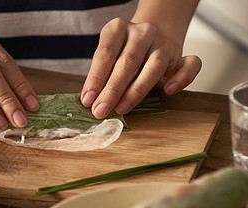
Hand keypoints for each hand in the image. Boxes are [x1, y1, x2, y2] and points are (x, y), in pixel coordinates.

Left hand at [81, 17, 201, 118]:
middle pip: (128, 62)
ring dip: (136, 90)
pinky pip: (190, 65)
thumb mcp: (108, 58)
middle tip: (101, 110)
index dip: (95, 78)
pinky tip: (168, 90)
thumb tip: (91, 101)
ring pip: (155, 66)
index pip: (105, 53)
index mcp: (118, 28)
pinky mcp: (182, 56)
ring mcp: (164, 43)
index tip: (88, 99)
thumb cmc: (124, 53)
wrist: (153, 38)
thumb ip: (101, 76)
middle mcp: (142, 32)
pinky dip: (181, 78)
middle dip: (112, 89)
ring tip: (122, 109)